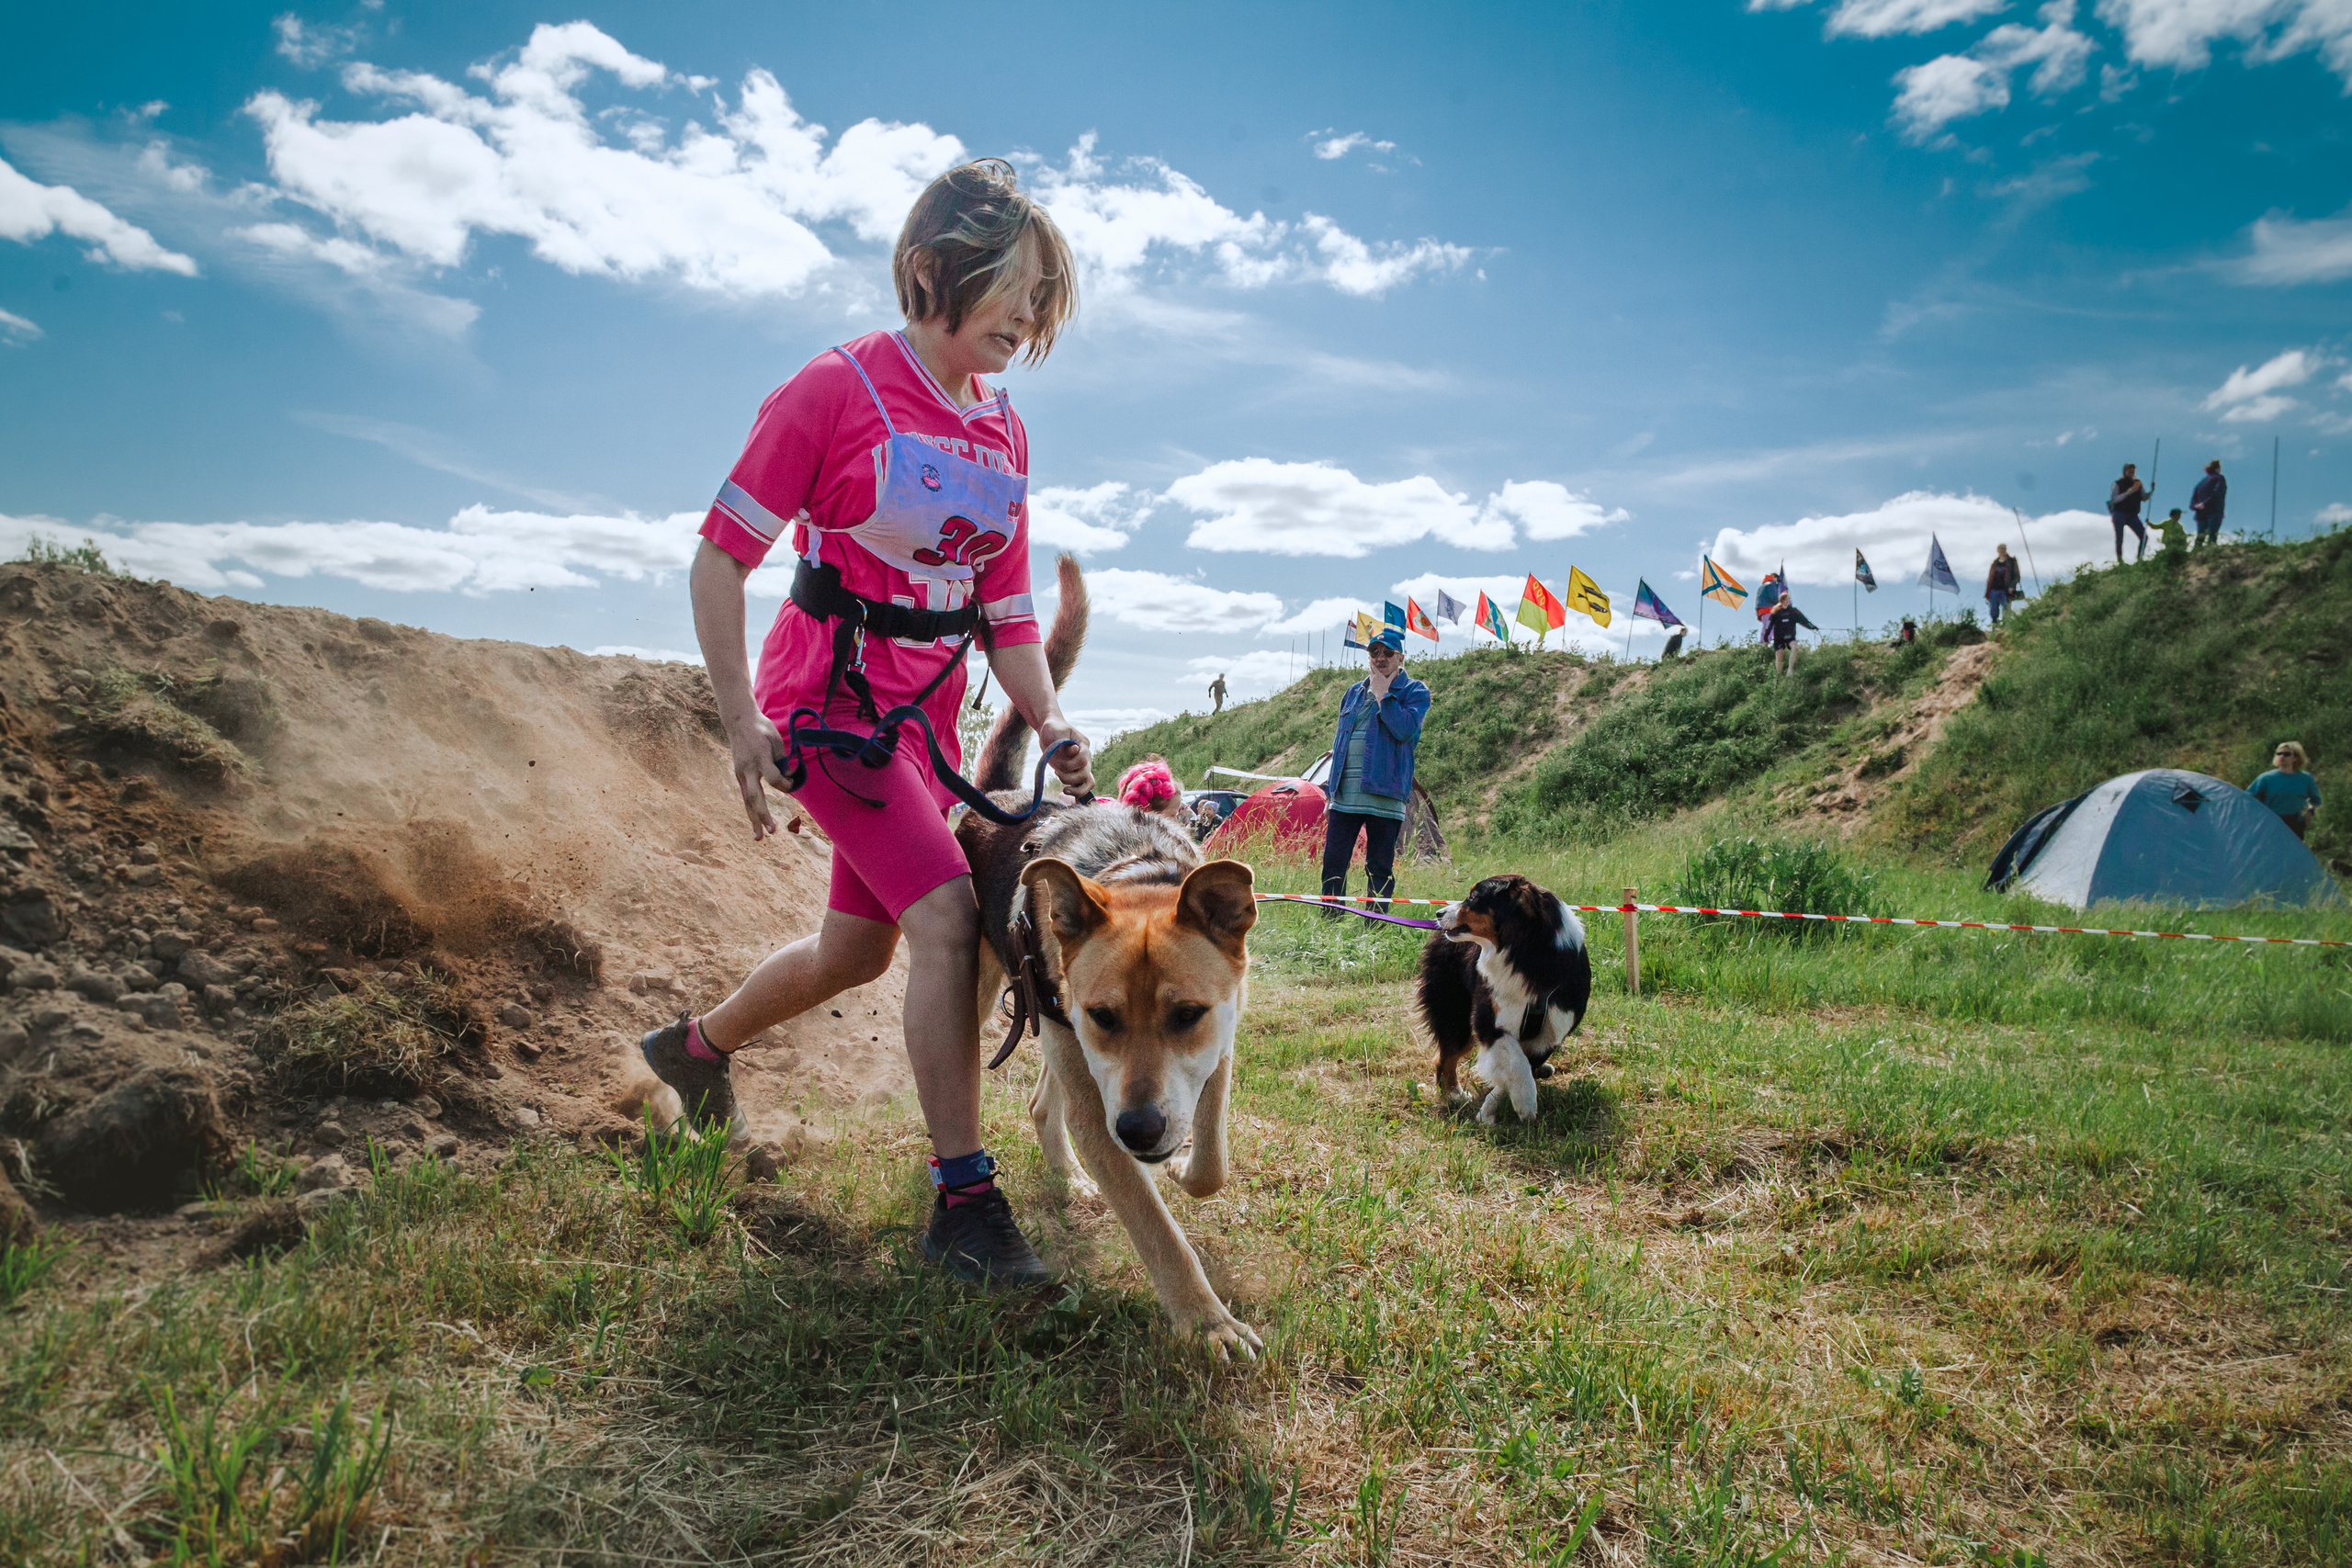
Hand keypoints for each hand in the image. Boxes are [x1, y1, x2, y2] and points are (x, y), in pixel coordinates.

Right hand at [724, 709, 787, 839]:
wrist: (739, 721)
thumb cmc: (762, 729)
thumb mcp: (776, 739)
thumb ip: (781, 759)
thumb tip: (788, 777)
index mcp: (759, 757)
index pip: (773, 777)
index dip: (784, 783)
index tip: (792, 782)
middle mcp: (748, 768)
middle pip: (754, 796)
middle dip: (763, 815)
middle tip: (772, 831)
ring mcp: (741, 773)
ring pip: (747, 801)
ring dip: (754, 820)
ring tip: (759, 838)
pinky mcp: (739, 776)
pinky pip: (745, 796)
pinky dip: (751, 810)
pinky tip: (755, 823)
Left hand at [1037, 717, 1093, 796]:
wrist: (1050, 731)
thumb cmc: (1053, 729)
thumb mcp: (1057, 732)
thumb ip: (1065, 742)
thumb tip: (1075, 750)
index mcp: (1083, 745)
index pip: (1083, 759)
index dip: (1071, 764)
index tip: (1057, 760)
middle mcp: (1086, 757)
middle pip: (1085, 774)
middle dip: (1070, 778)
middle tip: (1056, 772)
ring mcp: (1081, 766)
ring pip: (1087, 783)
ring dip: (1075, 789)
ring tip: (1064, 789)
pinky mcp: (1074, 772)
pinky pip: (1081, 787)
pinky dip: (1076, 793)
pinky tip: (1067, 795)